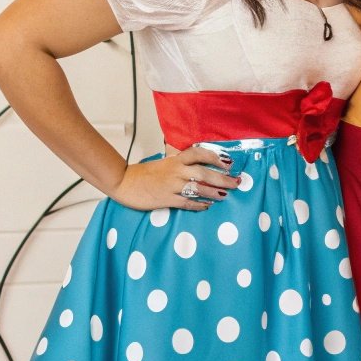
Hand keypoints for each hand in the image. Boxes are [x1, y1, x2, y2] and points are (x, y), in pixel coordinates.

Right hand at [110, 145, 242, 212]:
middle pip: (204, 172)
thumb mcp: (163, 163)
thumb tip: (197, 165)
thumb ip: (179, 163)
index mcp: (175, 160)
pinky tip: (206, 206)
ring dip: (214, 192)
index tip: (227, 162)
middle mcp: (175, 171)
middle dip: (222, 178)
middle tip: (236, 182)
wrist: (124, 182)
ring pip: (198, 188)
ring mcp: (171, 186)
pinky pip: (186, 203)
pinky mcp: (166, 199)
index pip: (198, 153)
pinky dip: (198, 205)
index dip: (214, 157)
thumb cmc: (144, 174)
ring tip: (225, 195)